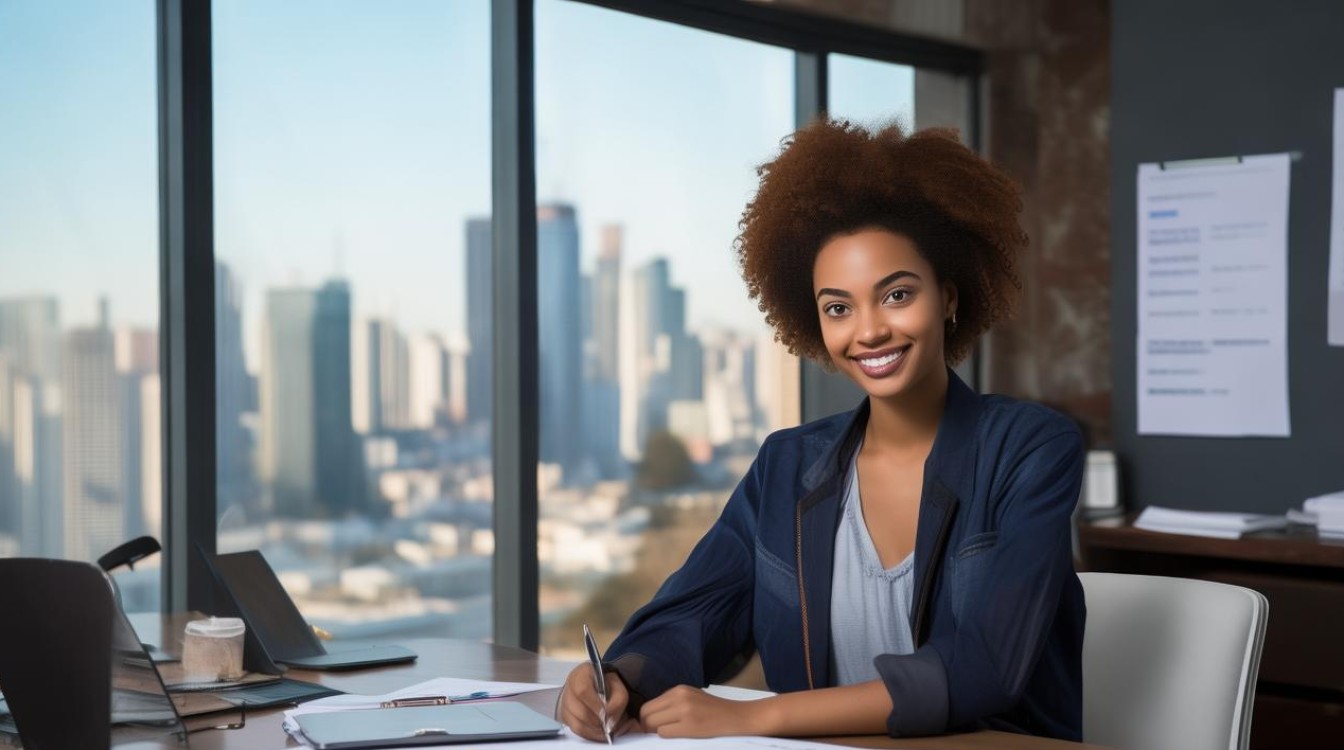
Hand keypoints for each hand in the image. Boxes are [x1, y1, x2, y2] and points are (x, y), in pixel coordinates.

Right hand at [559, 662, 635, 741]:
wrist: (601, 689)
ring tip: (607, 727)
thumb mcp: (618, 686)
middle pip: (580, 711)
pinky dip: (591, 734)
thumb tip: (610, 721)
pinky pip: (577, 732)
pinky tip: (600, 731)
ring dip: (596, 730)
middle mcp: (569, 688)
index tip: (606, 712)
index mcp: (581, 674)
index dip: (595, 704)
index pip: (582, 690)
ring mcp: (565, 704)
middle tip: (610, 722)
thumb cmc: (608, 686)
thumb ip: (618, 701)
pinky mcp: (566, 718)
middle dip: (598, 721)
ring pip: (578, 724)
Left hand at [639, 685, 773, 737]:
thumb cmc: (714, 710)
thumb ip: (672, 702)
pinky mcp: (690, 725)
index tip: (652, 727)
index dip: (646, 719)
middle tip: (656, 734)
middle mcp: (679, 696)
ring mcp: (684, 710)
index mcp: (678, 689)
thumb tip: (649, 716)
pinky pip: (664, 733)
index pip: (648, 704)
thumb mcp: (691, 697)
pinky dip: (666, 737)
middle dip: (647, 727)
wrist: (737, 716)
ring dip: (656, 732)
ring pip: (652, 724)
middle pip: (646, 714)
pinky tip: (679, 736)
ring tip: (670, 734)